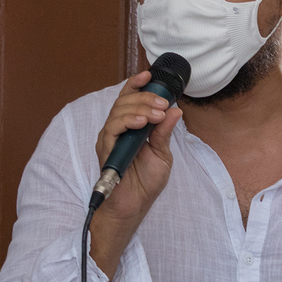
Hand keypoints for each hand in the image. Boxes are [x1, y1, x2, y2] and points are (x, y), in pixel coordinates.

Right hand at [90, 70, 181, 280]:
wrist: (134, 206)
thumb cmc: (145, 182)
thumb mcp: (162, 153)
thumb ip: (165, 131)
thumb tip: (176, 109)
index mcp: (130, 127)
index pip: (129, 98)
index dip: (136, 84)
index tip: (149, 74)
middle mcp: (117, 129)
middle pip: (125, 101)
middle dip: (145, 97)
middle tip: (163, 103)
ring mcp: (109, 138)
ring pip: (118, 111)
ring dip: (140, 108)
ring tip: (157, 113)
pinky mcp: (105, 149)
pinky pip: (112, 128)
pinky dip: (127, 121)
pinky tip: (141, 123)